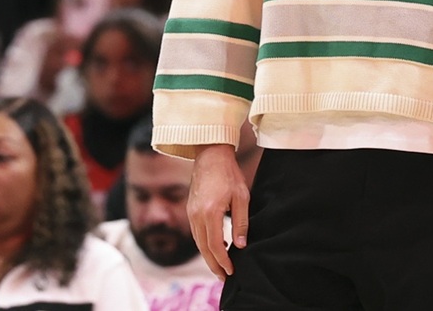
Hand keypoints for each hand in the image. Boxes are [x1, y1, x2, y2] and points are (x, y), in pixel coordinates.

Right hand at [188, 143, 249, 278]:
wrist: (211, 156)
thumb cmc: (229, 174)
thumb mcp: (242, 197)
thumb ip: (241, 222)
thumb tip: (241, 245)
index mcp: (210, 212)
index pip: (215, 245)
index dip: (223, 261)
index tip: (231, 271)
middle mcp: (197, 216)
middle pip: (204, 248)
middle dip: (214, 265)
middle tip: (225, 277)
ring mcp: (191, 213)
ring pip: (198, 242)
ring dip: (208, 256)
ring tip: (221, 266)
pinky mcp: (190, 210)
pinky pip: (196, 233)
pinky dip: (204, 244)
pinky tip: (215, 247)